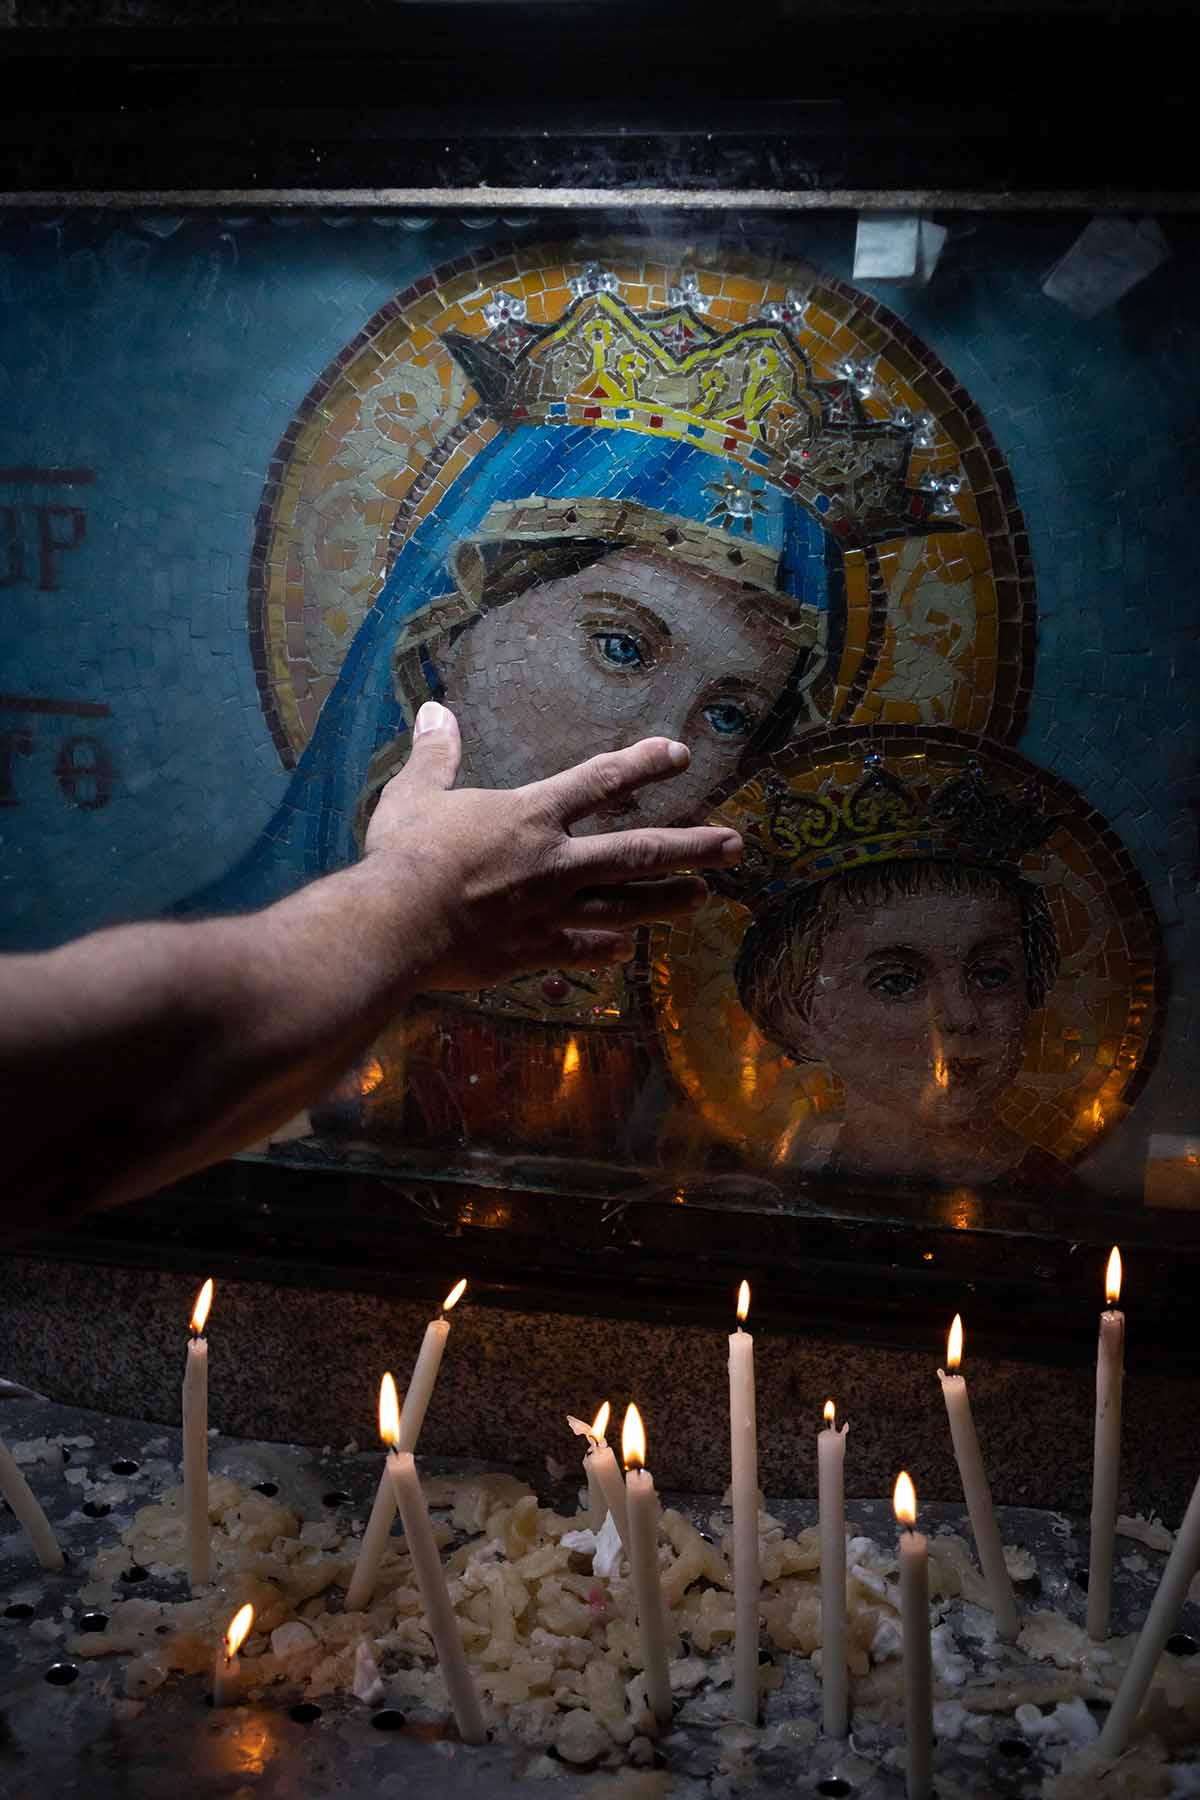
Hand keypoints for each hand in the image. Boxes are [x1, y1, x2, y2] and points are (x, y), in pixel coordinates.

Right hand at [363, 701, 742, 989]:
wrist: (397, 926)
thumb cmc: (404, 855)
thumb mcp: (415, 794)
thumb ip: (434, 755)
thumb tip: (433, 711)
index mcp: (531, 816)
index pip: (600, 781)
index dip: (642, 764)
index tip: (680, 755)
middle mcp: (555, 863)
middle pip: (637, 852)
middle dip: (691, 847)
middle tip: (733, 845)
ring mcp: (551, 912)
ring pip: (624, 906)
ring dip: (667, 901)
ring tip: (703, 898)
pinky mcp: (535, 952)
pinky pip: (583, 951)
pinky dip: (609, 950)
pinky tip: (630, 950)